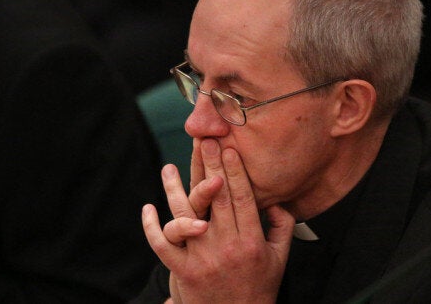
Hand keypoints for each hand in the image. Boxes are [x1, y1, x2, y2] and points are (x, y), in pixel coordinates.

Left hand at [143, 139, 294, 302]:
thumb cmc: (258, 289)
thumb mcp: (280, 259)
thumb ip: (282, 228)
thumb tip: (276, 201)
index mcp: (252, 242)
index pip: (242, 198)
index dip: (235, 171)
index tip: (229, 149)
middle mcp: (227, 247)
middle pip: (216, 199)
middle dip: (210, 167)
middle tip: (205, 142)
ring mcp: (203, 258)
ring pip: (185, 215)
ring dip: (175, 188)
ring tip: (169, 167)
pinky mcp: (184, 271)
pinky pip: (163, 245)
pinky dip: (153, 226)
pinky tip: (148, 208)